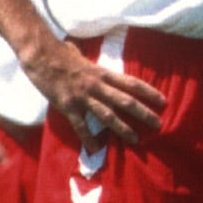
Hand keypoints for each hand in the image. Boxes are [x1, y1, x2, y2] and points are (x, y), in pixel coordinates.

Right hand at [23, 31, 168, 145]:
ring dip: (123, 129)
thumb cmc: (59, 53)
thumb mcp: (81, 55)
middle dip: (144, 114)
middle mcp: (97, 85)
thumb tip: (82, 54)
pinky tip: (96, 150)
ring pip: (108, 116)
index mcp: (102, 73)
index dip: (149, 92)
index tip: (163, 101)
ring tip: (136, 140)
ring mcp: (83, 97)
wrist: (40, 54)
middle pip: (126, 101)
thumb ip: (88, 61)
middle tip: (158, 125)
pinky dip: (89, 139)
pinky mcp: (68, 106)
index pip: (131, 83)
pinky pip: (81, 126)